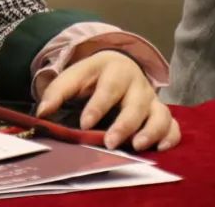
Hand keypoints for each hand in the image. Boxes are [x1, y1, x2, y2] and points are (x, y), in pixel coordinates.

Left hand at [37, 51, 180, 151]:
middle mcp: (135, 82)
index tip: (84, 124)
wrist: (117, 65)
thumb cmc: (91, 77)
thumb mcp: (73, 77)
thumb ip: (56, 92)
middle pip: (134, 103)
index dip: (97, 106)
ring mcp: (151, 97)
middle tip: (110, 142)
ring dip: (150, 131)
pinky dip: (170, 136)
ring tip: (137, 146)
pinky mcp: (161, 111)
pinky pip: (172, 123)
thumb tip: (42, 113)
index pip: (107, 88)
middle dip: (123, 124)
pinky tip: (160, 148)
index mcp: (111, 69)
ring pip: (159, 113)